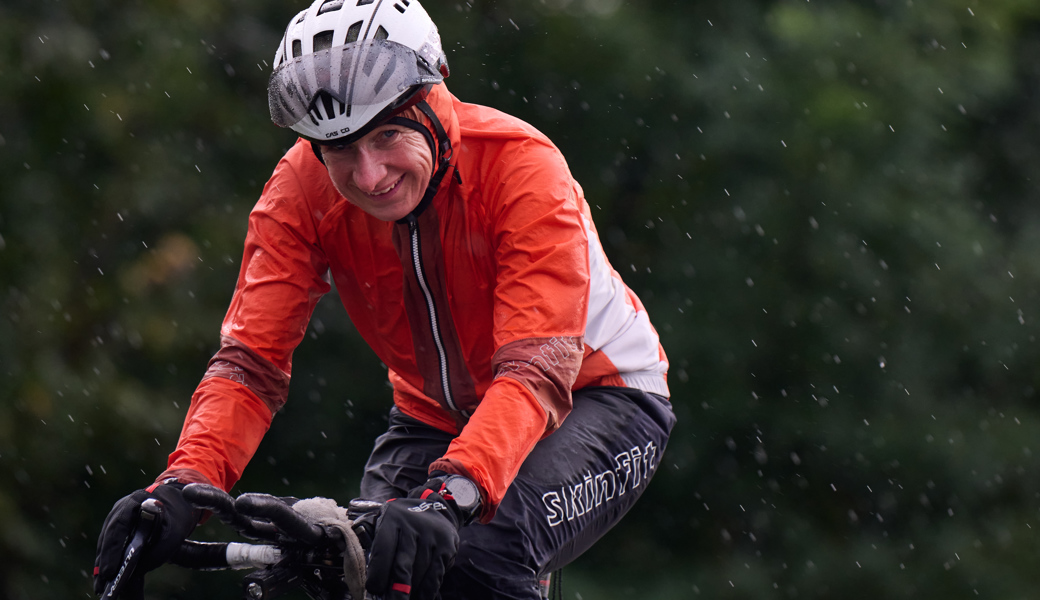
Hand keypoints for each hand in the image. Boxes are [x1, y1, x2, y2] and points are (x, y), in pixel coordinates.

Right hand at [94, 482, 200, 596]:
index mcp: (135, 502)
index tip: (109, 572)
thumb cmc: (177, 514)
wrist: (178, 500)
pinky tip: (105, 579)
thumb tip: (136, 573)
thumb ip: (159, 551)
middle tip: (102, 587)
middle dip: (105, 564)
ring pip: (106, 545)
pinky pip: (110, 547)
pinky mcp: (118, 529)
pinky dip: (109, 562)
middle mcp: (120, 510)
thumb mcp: (176, 533)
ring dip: (103, 566)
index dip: (112, 551)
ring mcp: (116, 518)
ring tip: (101, 589)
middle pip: (108, 539)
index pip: (118, 528)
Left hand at [365, 476, 478, 599]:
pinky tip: (420, 597)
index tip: (374, 589)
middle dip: (396, 590)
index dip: (378, 573)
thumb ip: (376, 545)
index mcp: (393, 519)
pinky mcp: (447, 546)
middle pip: (403, 564)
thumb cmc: (402, 524)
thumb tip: (369, 580)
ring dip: (412, 591)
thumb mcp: (386, 523)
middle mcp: (413, 525)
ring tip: (404, 599)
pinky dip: (427, 590)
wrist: (434, 507)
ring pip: (419, 572)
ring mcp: (432, 535)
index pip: (383, 549)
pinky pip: (436, 574)